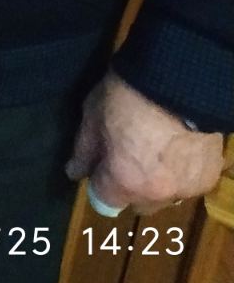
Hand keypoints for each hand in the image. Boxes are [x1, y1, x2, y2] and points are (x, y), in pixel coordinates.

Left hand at [65, 70, 226, 214]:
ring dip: (158, 181)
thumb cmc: (128, 95)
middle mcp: (156, 194)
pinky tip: (177, 147)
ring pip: (165, 197)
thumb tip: (74, 172)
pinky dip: (181, 172)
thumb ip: (84, 150)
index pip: (104, 201)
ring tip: (156, 149)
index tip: (102, 163)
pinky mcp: (207, 178)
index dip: (100, 182)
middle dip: (130, 185)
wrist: (179, 80)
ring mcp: (186, 189)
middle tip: (129, 154)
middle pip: (137, 203)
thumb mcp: (94, 115)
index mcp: (124, 181)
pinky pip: (188, 185)